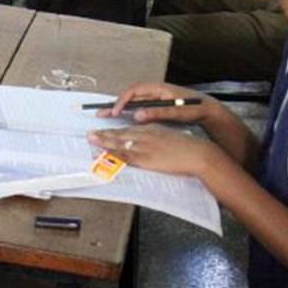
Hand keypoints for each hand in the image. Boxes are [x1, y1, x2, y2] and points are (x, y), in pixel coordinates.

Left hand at [87, 125, 215, 178]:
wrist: (197, 153)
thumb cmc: (186, 147)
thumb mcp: (168, 138)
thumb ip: (156, 139)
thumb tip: (149, 144)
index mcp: (151, 129)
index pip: (128, 129)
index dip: (114, 130)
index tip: (103, 131)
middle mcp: (145, 135)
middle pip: (120, 134)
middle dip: (104, 134)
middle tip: (89, 134)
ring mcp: (144, 146)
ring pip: (120, 143)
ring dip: (104, 141)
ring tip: (91, 140)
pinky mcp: (146, 158)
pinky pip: (126, 156)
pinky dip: (114, 154)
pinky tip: (105, 154)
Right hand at [95, 81, 212, 124]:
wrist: (210, 110)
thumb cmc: (196, 108)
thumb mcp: (177, 111)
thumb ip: (157, 113)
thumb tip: (137, 116)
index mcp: (159, 89)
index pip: (134, 91)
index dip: (123, 101)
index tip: (116, 111)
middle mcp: (155, 92)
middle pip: (130, 96)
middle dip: (116, 104)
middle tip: (102, 113)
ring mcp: (156, 99)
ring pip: (133, 102)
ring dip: (120, 109)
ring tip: (107, 116)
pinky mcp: (158, 106)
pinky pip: (139, 107)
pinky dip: (129, 112)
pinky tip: (124, 120)